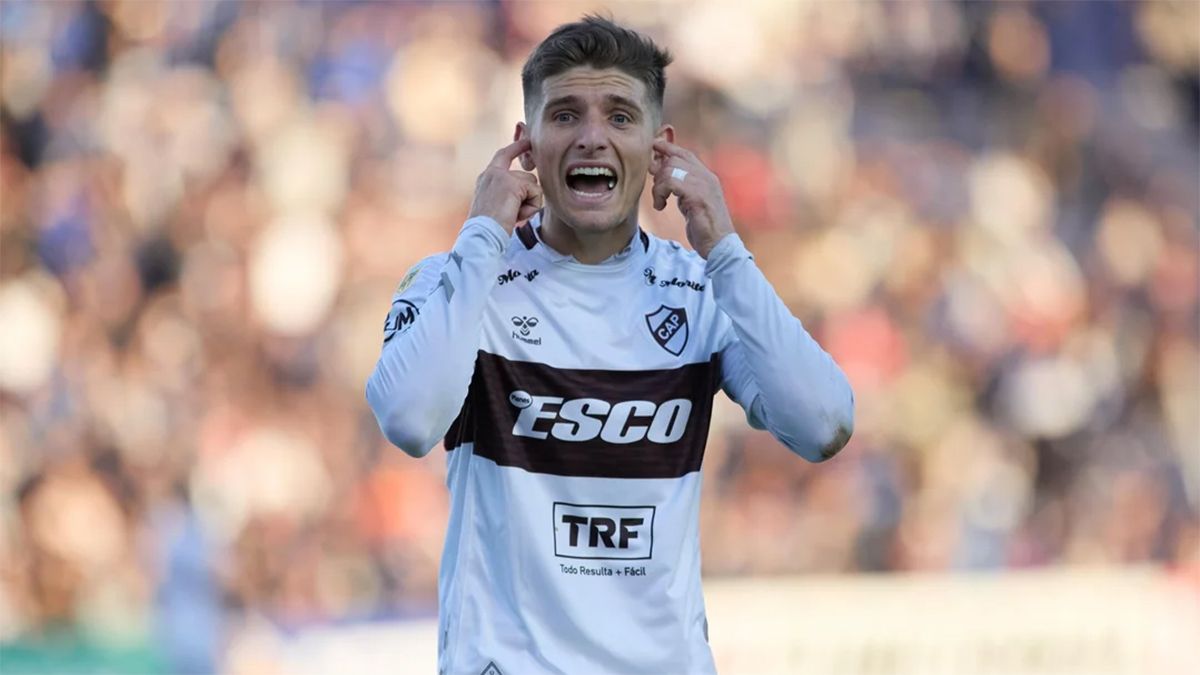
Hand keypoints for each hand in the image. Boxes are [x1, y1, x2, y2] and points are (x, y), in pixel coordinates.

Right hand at [468, 138, 542, 232]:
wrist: (482, 235)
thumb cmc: (489, 229)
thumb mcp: (497, 206)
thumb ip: (509, 193)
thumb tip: (532, 188)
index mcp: (486, 178)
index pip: (504, 155)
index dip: (517, 147)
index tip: (528, 139)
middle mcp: (492, 173)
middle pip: (528, 177)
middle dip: (529, 198)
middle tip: (514, 215)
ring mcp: (502, 176)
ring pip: (533, 185)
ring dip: (530, 204)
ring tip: (513, 215)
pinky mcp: (512, 184)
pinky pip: (536, 193)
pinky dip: (532, 207)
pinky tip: (517, 215)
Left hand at [650, 139, 735, 257]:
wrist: (720, 246)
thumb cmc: (704, 228)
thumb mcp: (691, 203)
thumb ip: (681, 188)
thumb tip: (662, 175)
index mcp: (707, 177)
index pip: (685, 153)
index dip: (667, 148)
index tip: (653, 150)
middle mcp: (706, 177)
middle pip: (675, 158)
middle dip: (659, 171)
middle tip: (657, 189)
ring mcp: (703, 185)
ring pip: (670, 169)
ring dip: (658, 186)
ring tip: (660, 201)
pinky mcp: (697, 196)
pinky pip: (671, 182)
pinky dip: (660, 193)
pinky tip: (661, 206)